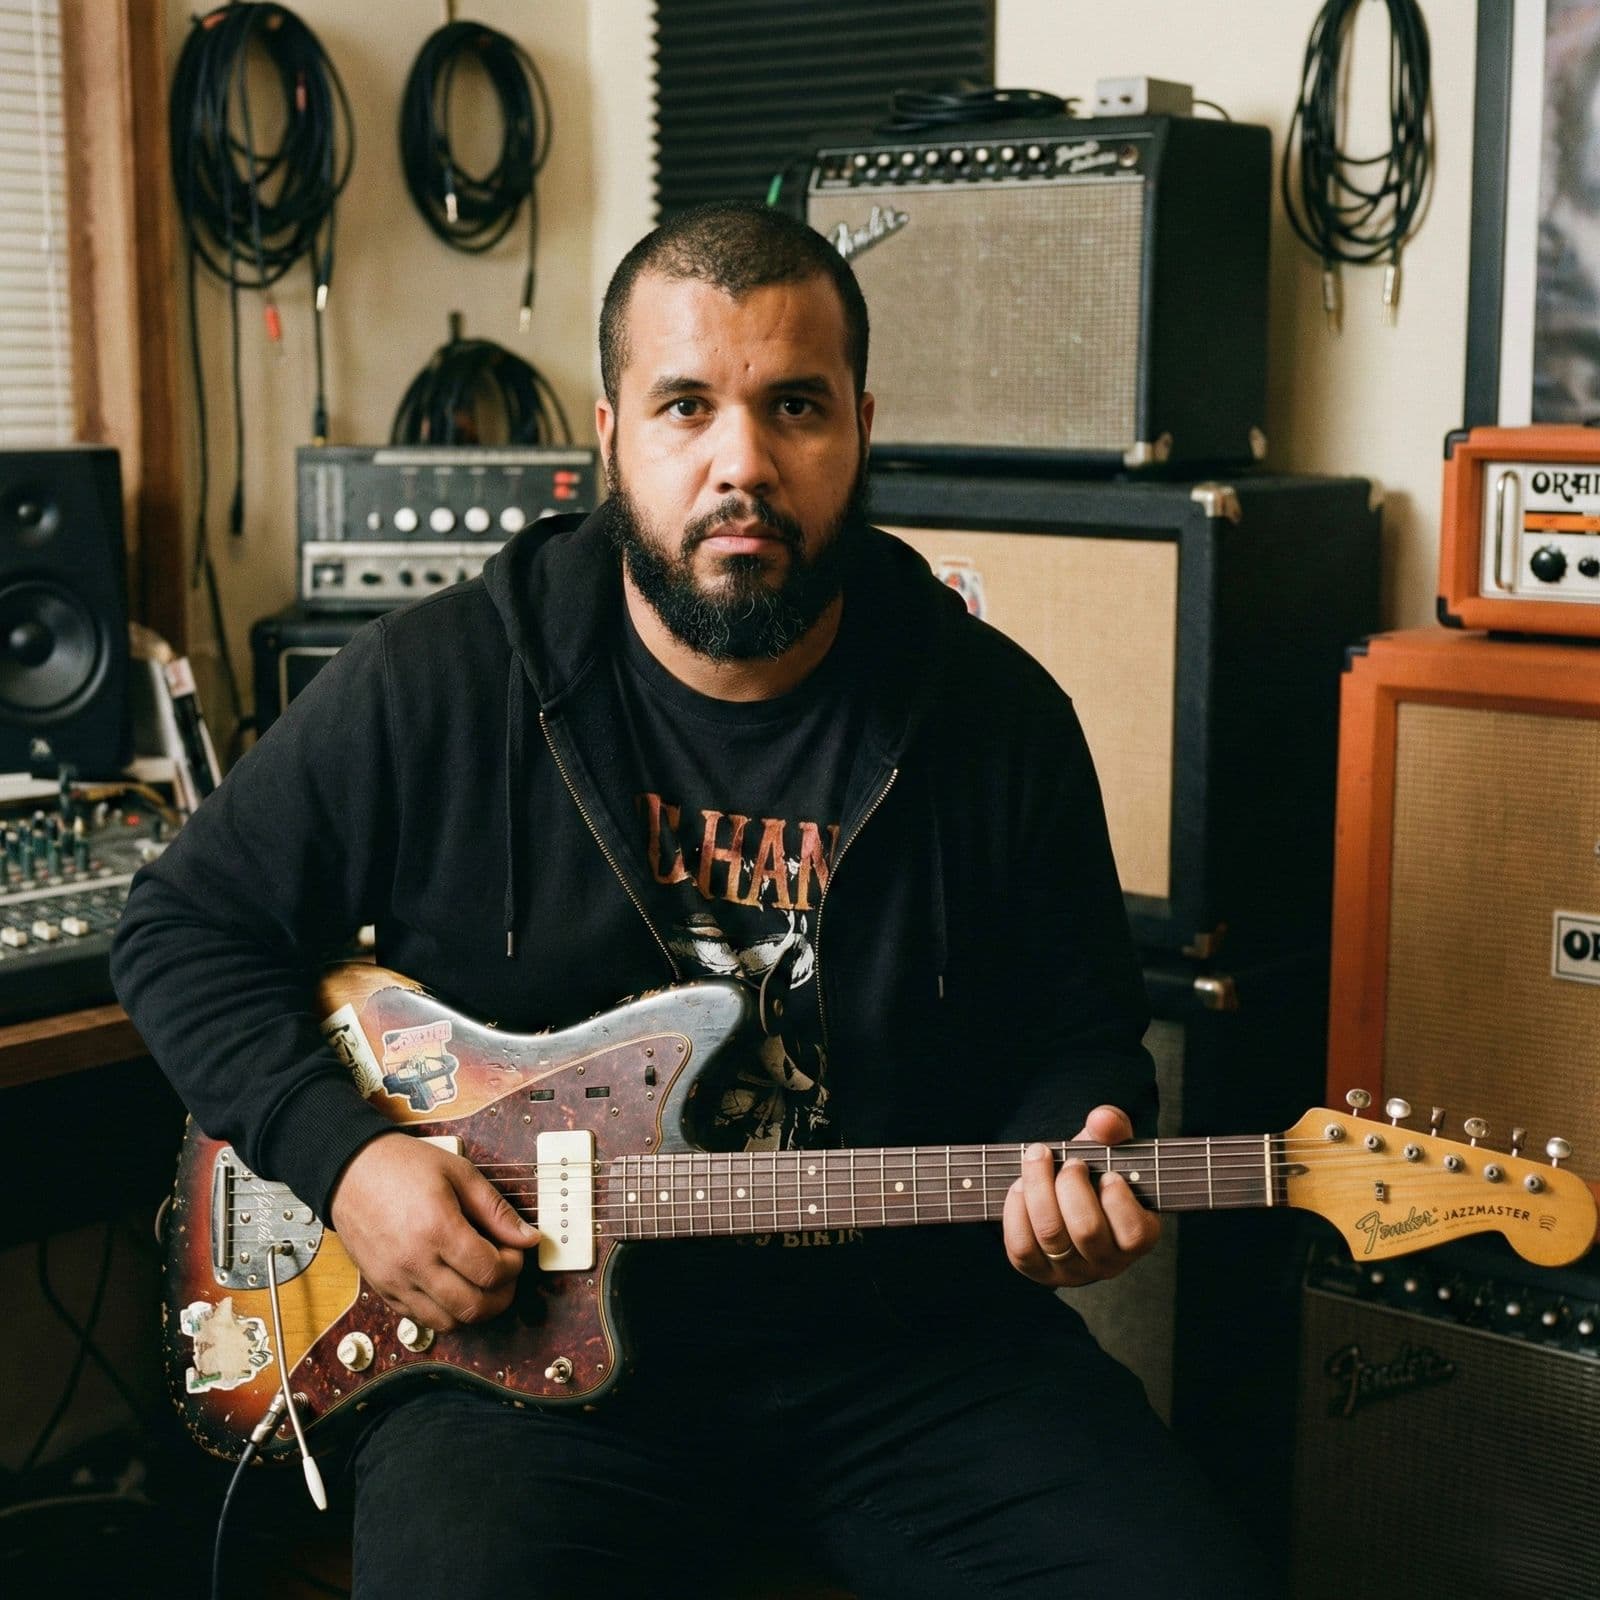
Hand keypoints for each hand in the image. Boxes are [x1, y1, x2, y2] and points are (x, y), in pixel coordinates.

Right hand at [329, 1132, 540, 1331]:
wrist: (349, 1172)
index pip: (490, 1271)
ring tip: (482, 1281)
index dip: (514, 1265)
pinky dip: (445, 1311)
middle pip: (473, 1306)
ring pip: (448, 1322)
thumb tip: (528, 1237)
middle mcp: (414, 1262)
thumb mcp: (459, 1173)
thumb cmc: (402, 1166)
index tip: (516, 1250)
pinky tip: (454, 1285)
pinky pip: (421, 1320)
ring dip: (475, 1309)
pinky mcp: (382, 1289)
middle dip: (502, 1294)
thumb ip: (495, 1209)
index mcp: (436, 1229)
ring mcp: (395, 1281)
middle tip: (506, 1271)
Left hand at [1002, 1105, 1160, 1286]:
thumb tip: (1102, 1120)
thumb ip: (1112, 1127)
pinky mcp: (1037, 1270)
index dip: (1116, 1198)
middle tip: (1070, 1163)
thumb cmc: (1094, 1170)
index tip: (1107, 1172)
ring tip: (1038, 1159)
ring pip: (1051, 1235)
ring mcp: (1072, 1271)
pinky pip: (1021, 1247)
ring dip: (1039, 1188)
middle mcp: (1107, 1262)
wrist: (1062, 1192)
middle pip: (1086, 1230)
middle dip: (1071, 1185)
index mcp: (1138, 1237)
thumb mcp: (1108, 1145)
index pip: (1133, 1232)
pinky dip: (1015, 1210)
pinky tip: (1019, 1186)